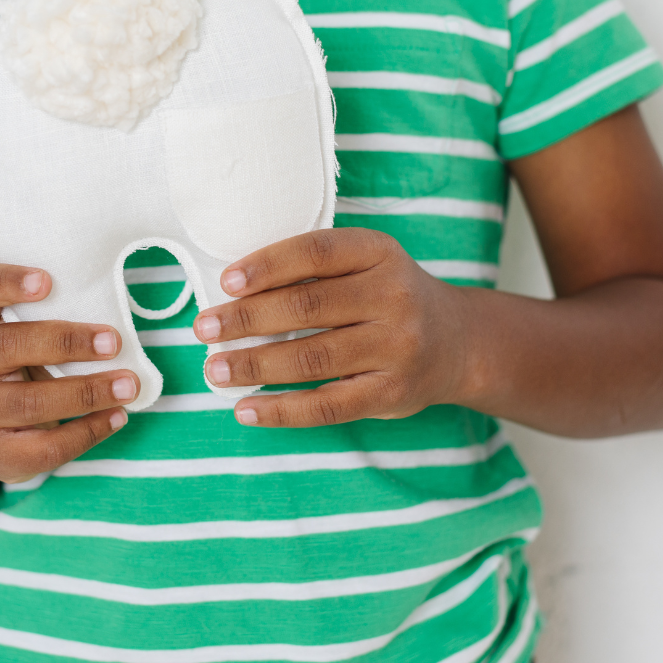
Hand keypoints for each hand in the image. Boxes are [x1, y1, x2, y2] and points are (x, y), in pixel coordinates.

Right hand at [0, 264, 138, 481]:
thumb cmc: (18, 366)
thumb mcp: (19, 334)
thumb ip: (49, 317)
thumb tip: (114, 317)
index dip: (7, 282)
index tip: (46, 280)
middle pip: (9, 345)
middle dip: (66, 342)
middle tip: (113, 341)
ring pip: (31, 401)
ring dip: (87, 392)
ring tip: (129, 385)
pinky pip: (45, 446)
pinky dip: (88, 431)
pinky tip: (117, 416)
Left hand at [192, 229, 469, 427]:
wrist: (458, 342)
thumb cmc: (387, 297)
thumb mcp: (365, 264)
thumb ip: (313, 270)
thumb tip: (232, 291)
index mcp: (378, 252)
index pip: (315, 253)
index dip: (267, 265)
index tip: (226, 282)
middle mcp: (392, 296)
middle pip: (306, 306)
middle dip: (246, 319)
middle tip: (204, 328)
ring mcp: (395, 347)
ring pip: (311, 358)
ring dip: (254, 365)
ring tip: (215, 369)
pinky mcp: (391, 393)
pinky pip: (327, 406)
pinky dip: (281, 410)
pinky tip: (246, 409)